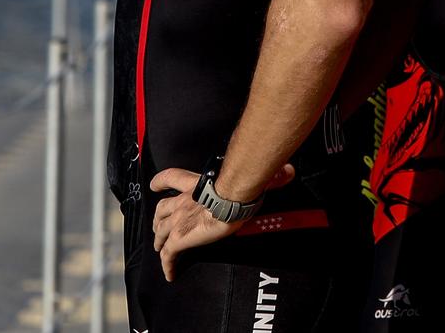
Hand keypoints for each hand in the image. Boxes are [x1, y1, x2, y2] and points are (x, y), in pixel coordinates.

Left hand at [148, 162, 294, 280]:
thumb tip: (290, 171)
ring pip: (161, 232)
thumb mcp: (251, 177)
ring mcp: (179, 220)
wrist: (232, 197)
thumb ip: (270, 175)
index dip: (160, 182)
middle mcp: (183, 201)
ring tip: (160, 249)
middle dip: (158, 218)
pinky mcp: (180, 238)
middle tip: (159, 227)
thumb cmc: (242, 185)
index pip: (171, 178)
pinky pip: (168, 255)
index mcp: (196, 184)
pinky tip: (169, 273)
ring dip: (159, 240)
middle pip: (161, 209)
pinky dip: (166, 265)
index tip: (154, 186)